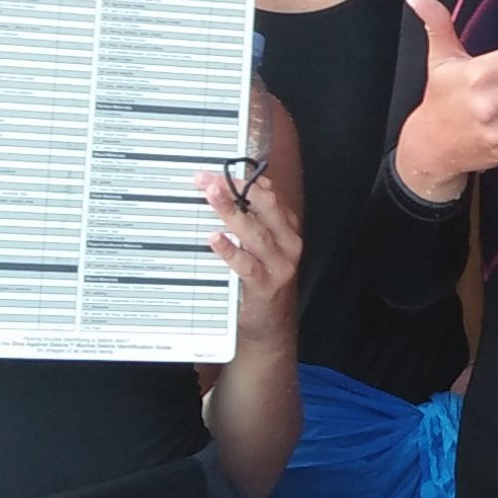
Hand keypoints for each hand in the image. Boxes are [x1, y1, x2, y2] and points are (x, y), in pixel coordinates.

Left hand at [199, 169, 299, 341]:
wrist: (271, 324)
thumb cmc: (261, 279)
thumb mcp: (260, 246)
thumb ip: (250, 220)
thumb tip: (223, 190)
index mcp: (287, 228)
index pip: (268, 195)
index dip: (242, 179)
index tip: (213, 172)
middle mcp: (287, 243)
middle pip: (266, 207)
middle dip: (238, 189)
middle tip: (209, 180)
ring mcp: (280, 265)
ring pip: (256, 233)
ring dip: (232, 212)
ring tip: (212, 197)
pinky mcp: (266, 286)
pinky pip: (247, 265)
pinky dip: (231, 251)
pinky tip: (215, 239)